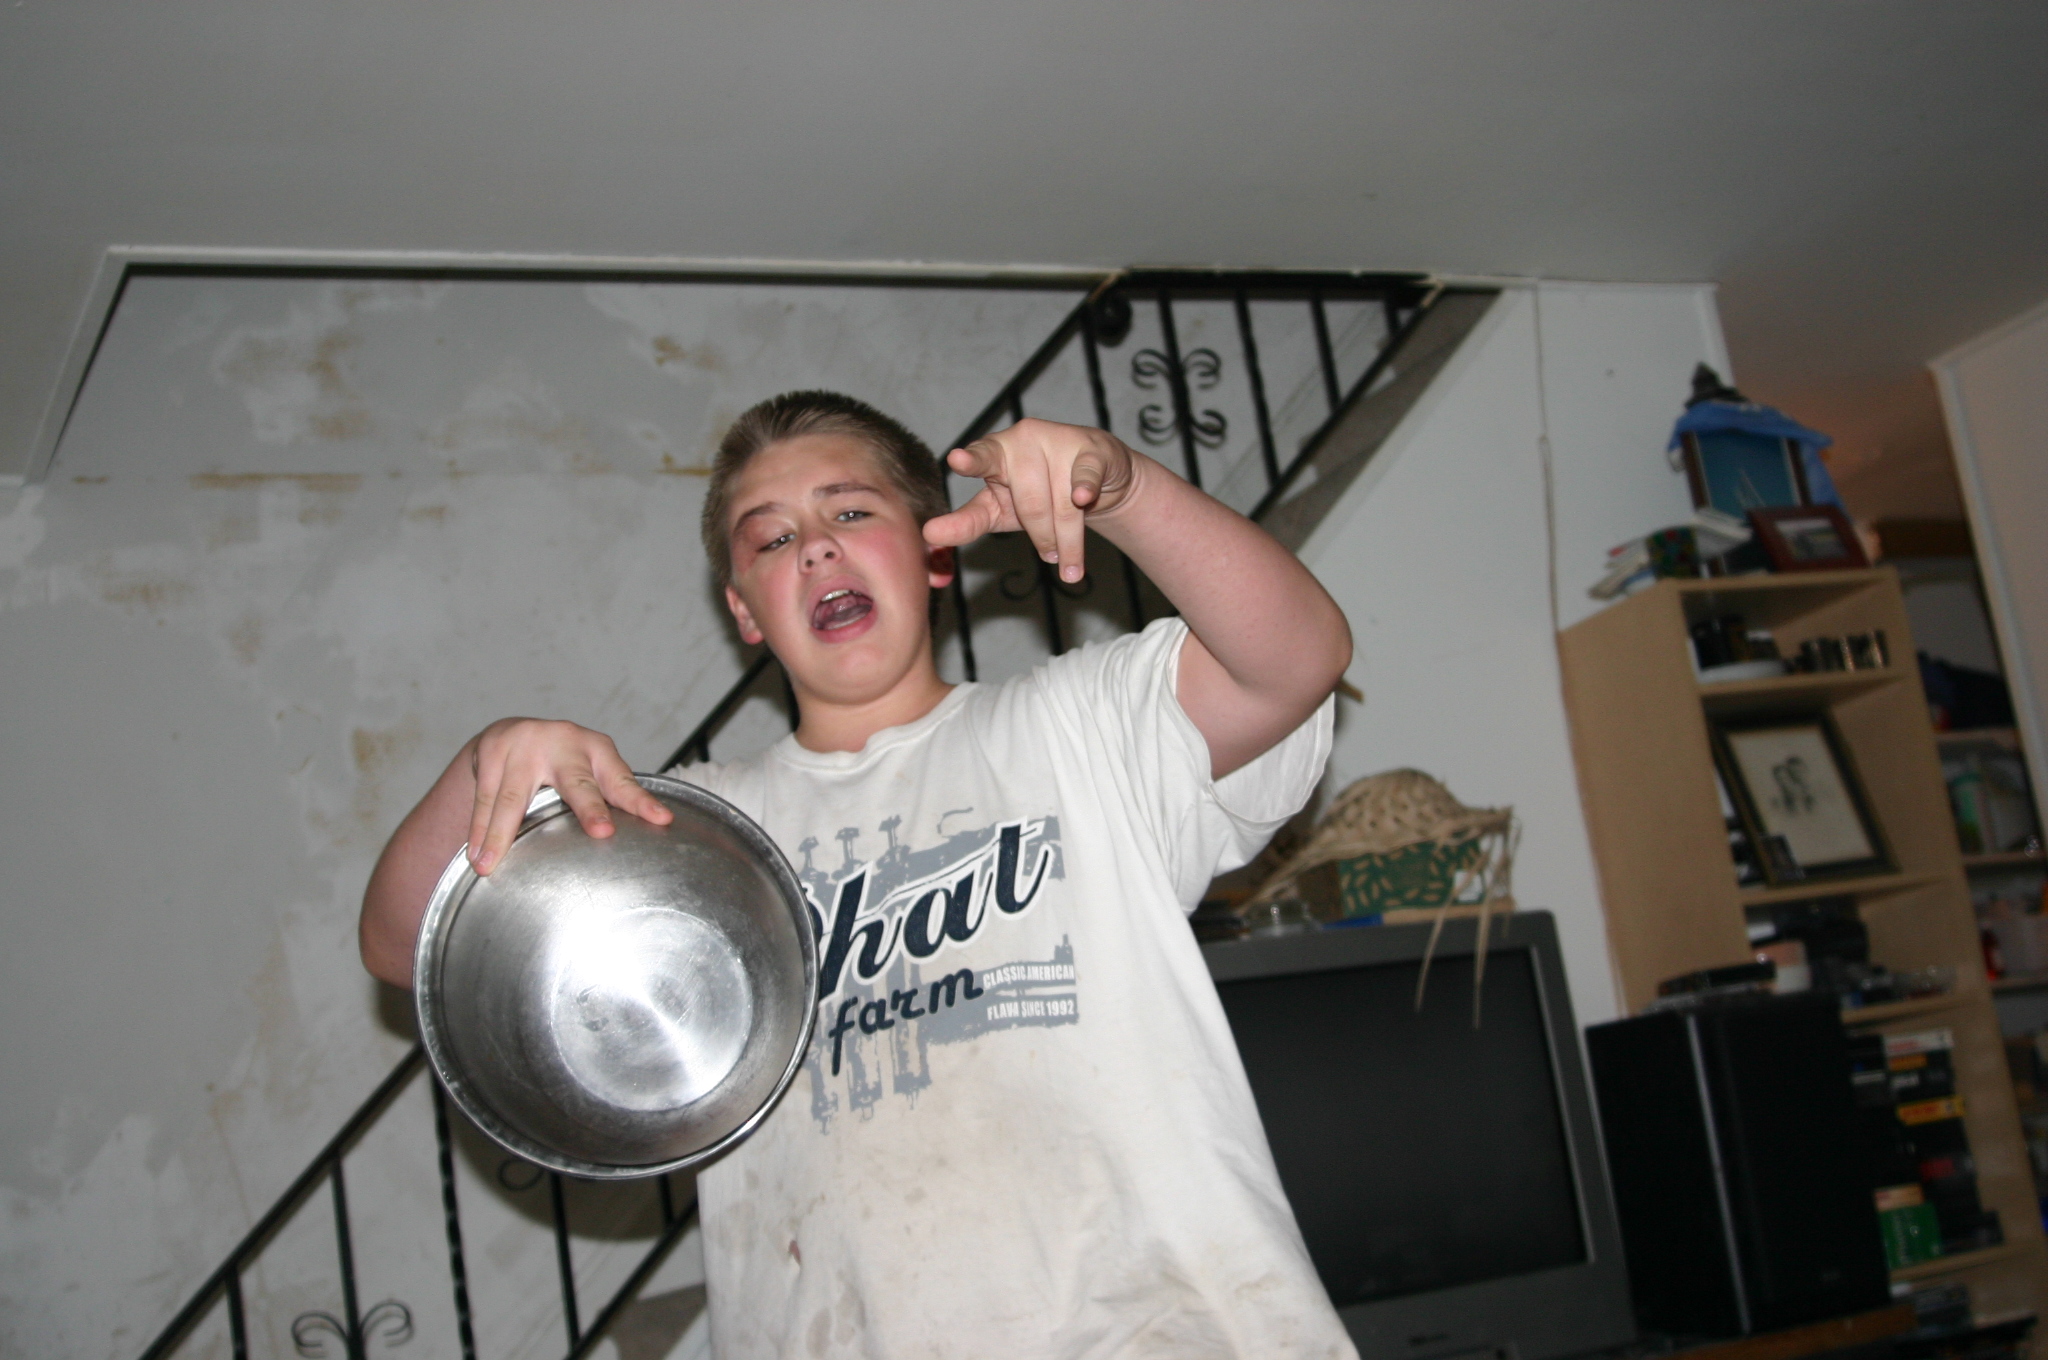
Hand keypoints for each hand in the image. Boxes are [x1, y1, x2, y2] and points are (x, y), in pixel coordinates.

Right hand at [466, 718, 671, 874]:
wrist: (514, 730)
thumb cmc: (563, 761)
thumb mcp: (590, 771)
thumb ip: (609, 799)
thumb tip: (643, 839)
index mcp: (597, 749)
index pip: (622, 781)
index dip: (640, 801)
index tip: (660, 820)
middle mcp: (564, 742)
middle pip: (576, 783)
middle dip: (590, 808)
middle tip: (602, 831)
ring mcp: (525, 745)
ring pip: (514, 797)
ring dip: (501, 835)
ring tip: (489, 865)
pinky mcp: (492, 751)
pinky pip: (485, 798)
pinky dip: (480, 829)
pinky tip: (475, 854)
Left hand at [922, 419, 1137, 582]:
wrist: (1093, 484)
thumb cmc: (1037, 496)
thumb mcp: (997, 511)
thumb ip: (966, 522)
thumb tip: (928, 536)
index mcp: (995, 453)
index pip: (981, 458)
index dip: (970, 460)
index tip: (957, 459)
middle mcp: (1023, 439)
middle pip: (1030, 503)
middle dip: (1041, 537)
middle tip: (1048, 554)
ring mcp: (1057, 440)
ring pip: (1061, 502)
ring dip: (1067, 539)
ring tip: (1068, 560)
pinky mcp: (1090, 448)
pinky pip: (1084, 476)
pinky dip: (1084, 490)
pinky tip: (1083, 498)